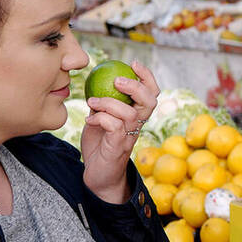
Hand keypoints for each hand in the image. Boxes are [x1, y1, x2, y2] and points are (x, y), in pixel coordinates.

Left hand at [82, 60, 159, 203]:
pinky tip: (90, 120)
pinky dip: (100, 118)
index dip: (147, 77)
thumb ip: (102, 106)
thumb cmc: (99, 148)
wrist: (98, 178)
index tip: (133, 64)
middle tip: (117, 81)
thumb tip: (95, 84)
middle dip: (136, 86)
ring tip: (92, 102)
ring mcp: (129, 137)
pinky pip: (114, 126)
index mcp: (135, 117)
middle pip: (150, 101)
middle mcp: (137, 126)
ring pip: (129, 113)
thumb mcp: (99, 121)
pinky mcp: (118, 148)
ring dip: (108, 103)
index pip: (151, 94)